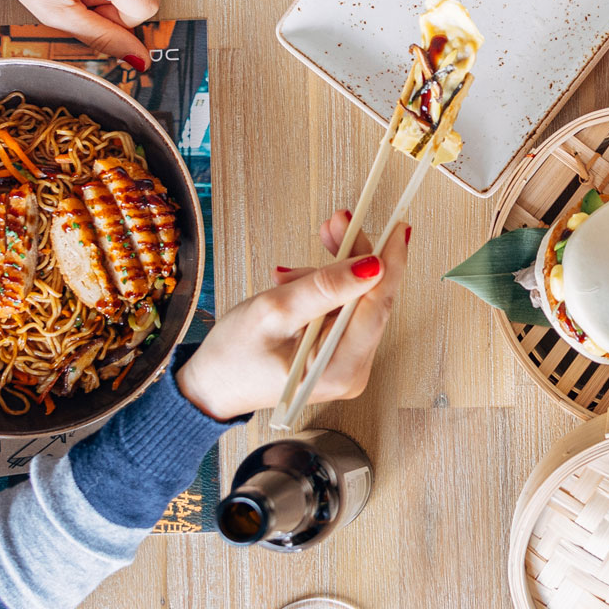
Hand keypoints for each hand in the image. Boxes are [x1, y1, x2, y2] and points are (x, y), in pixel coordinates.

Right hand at [176, 209, 409, 419]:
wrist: (212, 385)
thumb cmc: (233, 356)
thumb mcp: (274, 311)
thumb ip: (323, 288)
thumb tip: (370, 266)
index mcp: (339, 367)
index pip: (377, 306)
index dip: (389, 262)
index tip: (397, 228)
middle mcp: (351, 370)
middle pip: (370, 300)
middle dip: (351, 259)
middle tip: (336, 223)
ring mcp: (346, 363)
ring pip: (354, 302)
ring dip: (328, 276)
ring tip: (288, 274)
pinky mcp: (337, 354)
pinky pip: (341, 311)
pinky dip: (322, 291)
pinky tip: (294, 286)